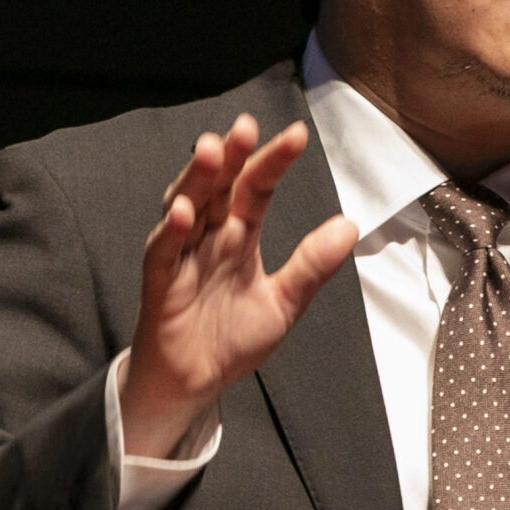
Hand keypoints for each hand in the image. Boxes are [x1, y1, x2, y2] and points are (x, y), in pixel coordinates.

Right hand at [119, 114, 357, 459]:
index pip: (256, 188)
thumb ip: (312, 266)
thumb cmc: (231, 338)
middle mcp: (209, 236)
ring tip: (211, 151)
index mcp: (239, 235)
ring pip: (185, 205)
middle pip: (218, 185)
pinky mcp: (160, 282)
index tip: (297, 135)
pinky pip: (162, 252)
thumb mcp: (283, 303)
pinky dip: (171, 232)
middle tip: (245, 128)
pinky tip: (184, 214)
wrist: (195, 381)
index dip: (274, 162)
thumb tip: (349, 226)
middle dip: (231, 155)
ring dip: (196, 178)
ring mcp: (182, 255)